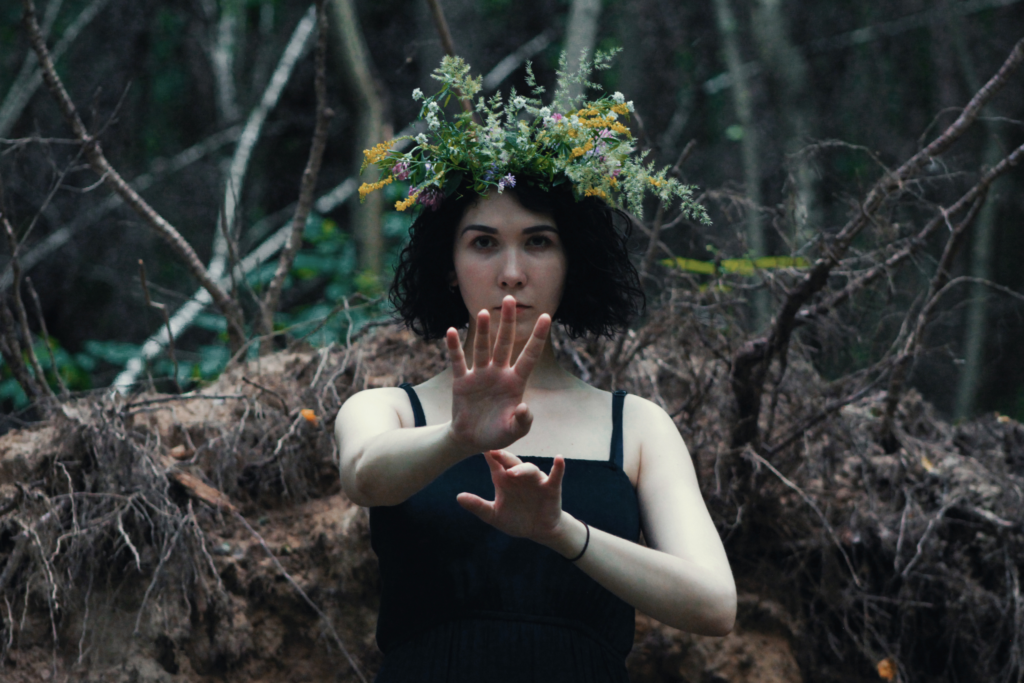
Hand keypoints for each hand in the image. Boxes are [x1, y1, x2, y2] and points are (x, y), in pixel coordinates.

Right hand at [446, 296, 550, 453]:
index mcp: (516, 383)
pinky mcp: (462, 381)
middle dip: (508, 322)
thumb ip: (523, 422)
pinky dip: (454, 347)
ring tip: (484, 312)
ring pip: (482, 348)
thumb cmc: (497, 434)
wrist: (472, 440)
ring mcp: (480, 375)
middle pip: (504, 343)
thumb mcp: (514, 432)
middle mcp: (499, 373)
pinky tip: (452, 331)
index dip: (538, 337)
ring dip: (482, 331)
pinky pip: (458, 361)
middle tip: (510, 299)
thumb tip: (524, 408)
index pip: (529, 356)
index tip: (547, 316)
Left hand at [456, 449, 565, 542]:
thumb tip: (458, 497)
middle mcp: (519, 476)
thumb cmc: (515, 519)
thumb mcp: (494, 515)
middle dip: (503, 457)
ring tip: (512, 473)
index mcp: (504, 480)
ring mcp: (536, 481)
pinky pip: (555, 475)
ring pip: (529, 469)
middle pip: (511, 462)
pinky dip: (558, 468)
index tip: (478, 446)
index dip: (489, 456)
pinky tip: (559, 459)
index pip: (495, 464)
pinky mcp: (551, 488)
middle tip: (493, 452)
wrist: (538, 530)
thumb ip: (478, 506)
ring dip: (522, 469)